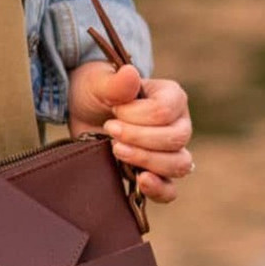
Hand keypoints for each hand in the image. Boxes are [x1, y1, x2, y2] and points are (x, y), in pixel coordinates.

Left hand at [67, 61, 193, 203]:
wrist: (85, 114)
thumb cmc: (97, 92)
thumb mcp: (98, 83)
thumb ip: (115, 82)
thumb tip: (130, 74)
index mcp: (172, 97)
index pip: (164, 111)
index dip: (135, 115)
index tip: (114, 110)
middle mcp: (179, 125)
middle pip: (175, 139)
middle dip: (138, 137)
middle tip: (110, 129)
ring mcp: (171, 152)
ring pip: (178, 164)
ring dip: (146, 160)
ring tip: (116, 150)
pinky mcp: (157, 174)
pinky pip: (170, 191)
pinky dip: (158, 189)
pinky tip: (141, 181)